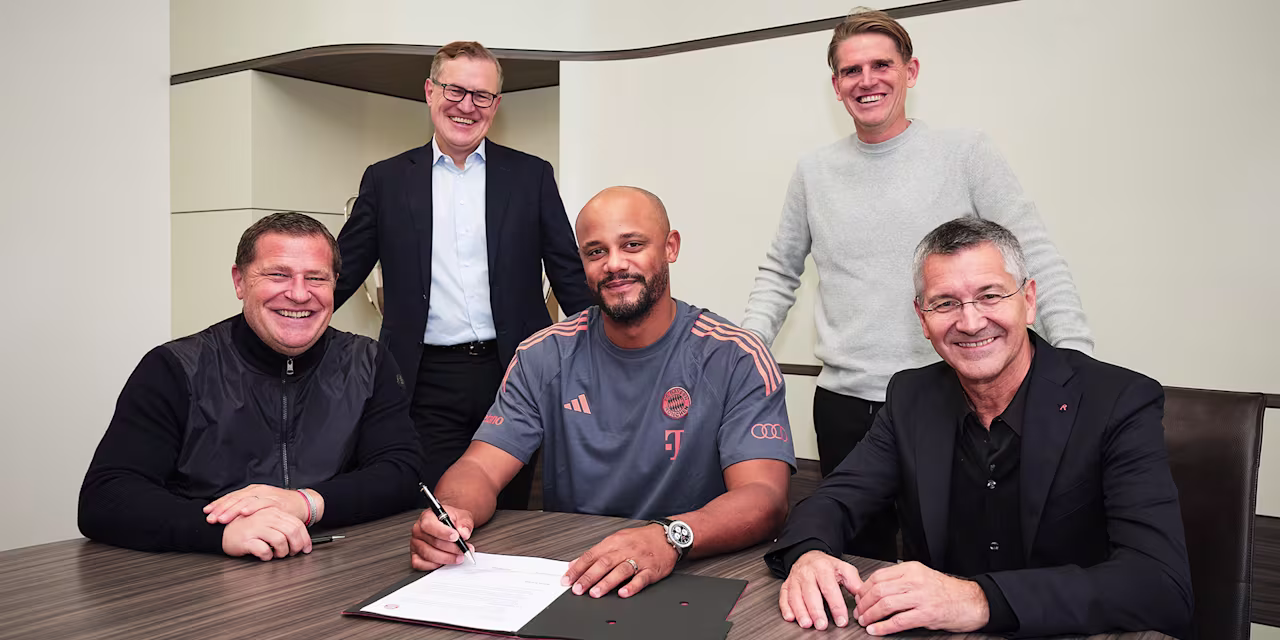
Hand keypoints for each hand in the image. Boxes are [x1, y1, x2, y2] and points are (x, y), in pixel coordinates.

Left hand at [204, 484, 311, 523]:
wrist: (302, 503)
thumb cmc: (280, 506)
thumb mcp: (260, 505)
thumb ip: (245, 508)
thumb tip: (226, 517)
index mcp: (251, 491)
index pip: (231, 497)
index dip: (218, 504)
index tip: (207, 512)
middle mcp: (258, 491)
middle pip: (235, 499)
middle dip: (221, 509)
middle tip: (211, 518)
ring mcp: (267, 495)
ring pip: (246, 501)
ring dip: (233, 510)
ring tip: (223, 518)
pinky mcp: (276, 501)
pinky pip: (262, 504)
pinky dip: (252, 508)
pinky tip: (244, 512)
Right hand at [221, 507, 311, 560]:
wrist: (220, 532)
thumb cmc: (246, 530)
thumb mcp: (266, 522)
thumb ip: (281, 526)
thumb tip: (301, 540)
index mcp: (273, 512)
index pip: (297, 524)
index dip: (305, 538)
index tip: (306, 548)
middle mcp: (266, 517)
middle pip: (292, 532)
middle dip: (296, 546)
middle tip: (292, 553)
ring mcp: (256, 527)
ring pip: (280, 540)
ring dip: (282, 552)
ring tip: (277, 555)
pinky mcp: (246, 539)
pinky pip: (264, 550)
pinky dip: (267, 556)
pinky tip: (265, 556)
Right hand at [410, 504, 475, 569]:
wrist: (449, 524)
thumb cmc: (452, 520)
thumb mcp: (462, 516)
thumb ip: (464, 523)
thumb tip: (464, 533)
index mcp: (427, 516)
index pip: (429, 525)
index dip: (443, 532)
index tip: (456, 537)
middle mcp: (418, 530)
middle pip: (433, 542)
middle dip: (451, 548)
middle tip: (463, 550)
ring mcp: (415, 543)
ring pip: (428, 554)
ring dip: (446, 558)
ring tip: (459, 557)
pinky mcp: (415, 555)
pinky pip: (420, 564)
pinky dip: (434, 565)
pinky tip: (445, 562)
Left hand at [561, 524, 675, 598]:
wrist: (667, 535)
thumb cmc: (640, 539)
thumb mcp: (616, 540)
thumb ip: (596, 553)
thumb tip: (574, 564)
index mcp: (614, 542)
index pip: (591, 555)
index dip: (578, 568)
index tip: (567, 579)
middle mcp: (625, 550)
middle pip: (604, 563)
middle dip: (589, 577)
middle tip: (577, 589)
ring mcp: (639, 560)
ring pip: (621, 570)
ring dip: (607, 582)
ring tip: (595, 593)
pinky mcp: (652, 569)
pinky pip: (641, 578)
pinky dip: (632, 586)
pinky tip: (623, 593)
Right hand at [778, 550, 862, 629]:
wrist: (809, 556)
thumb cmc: (827, 566)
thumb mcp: (843, 569)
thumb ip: (854, 582)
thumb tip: (862, 597)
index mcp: (823, 568)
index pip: (830, 588)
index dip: (836, 605)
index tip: (841, 620)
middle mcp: (807, 573)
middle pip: (810, 593)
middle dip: (816, 611)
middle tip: (822, 625)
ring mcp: (795, 579)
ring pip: (795, 596)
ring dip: (800, 611)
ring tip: (806, 624)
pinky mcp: (786, 585)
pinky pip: (783, 596)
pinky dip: (785, 608)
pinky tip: (790, 617)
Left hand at [853, 561, 988, 634]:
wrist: (971, 601)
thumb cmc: (946, 591)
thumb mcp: (922, 577)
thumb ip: (901, 580)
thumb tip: (875, 590)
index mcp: (911, 569)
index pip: (878, 576)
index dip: (864, 589)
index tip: (859, 598)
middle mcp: (915, 581)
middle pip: (879, 590)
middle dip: (863, 603)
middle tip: (859, 612)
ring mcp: (921, 597)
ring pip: (886, 605)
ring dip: (870, 615)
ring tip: (864, 621)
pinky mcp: (926, 614)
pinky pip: (899, 621)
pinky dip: (883, 627)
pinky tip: (876, 630)